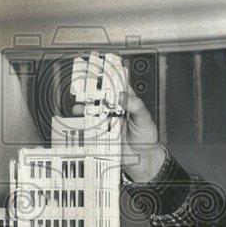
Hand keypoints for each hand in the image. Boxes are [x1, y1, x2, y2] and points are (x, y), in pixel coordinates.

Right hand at [72, 67, 165, 182]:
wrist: (142, 160)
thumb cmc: (146, 138)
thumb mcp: (145, 120)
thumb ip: (135, 106)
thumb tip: (122, 95)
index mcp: (128, 101)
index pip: (118, 83)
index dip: (110, 74)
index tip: (102, 66)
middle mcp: (115, 108)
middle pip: (101, 94)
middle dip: (92, 88)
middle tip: (85, 84)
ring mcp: (107, 120)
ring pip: (93, 108)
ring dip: (85, 104)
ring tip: (80, 102)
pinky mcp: (101, 132)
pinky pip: (90, 124)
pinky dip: (82, 119)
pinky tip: (79, 116)